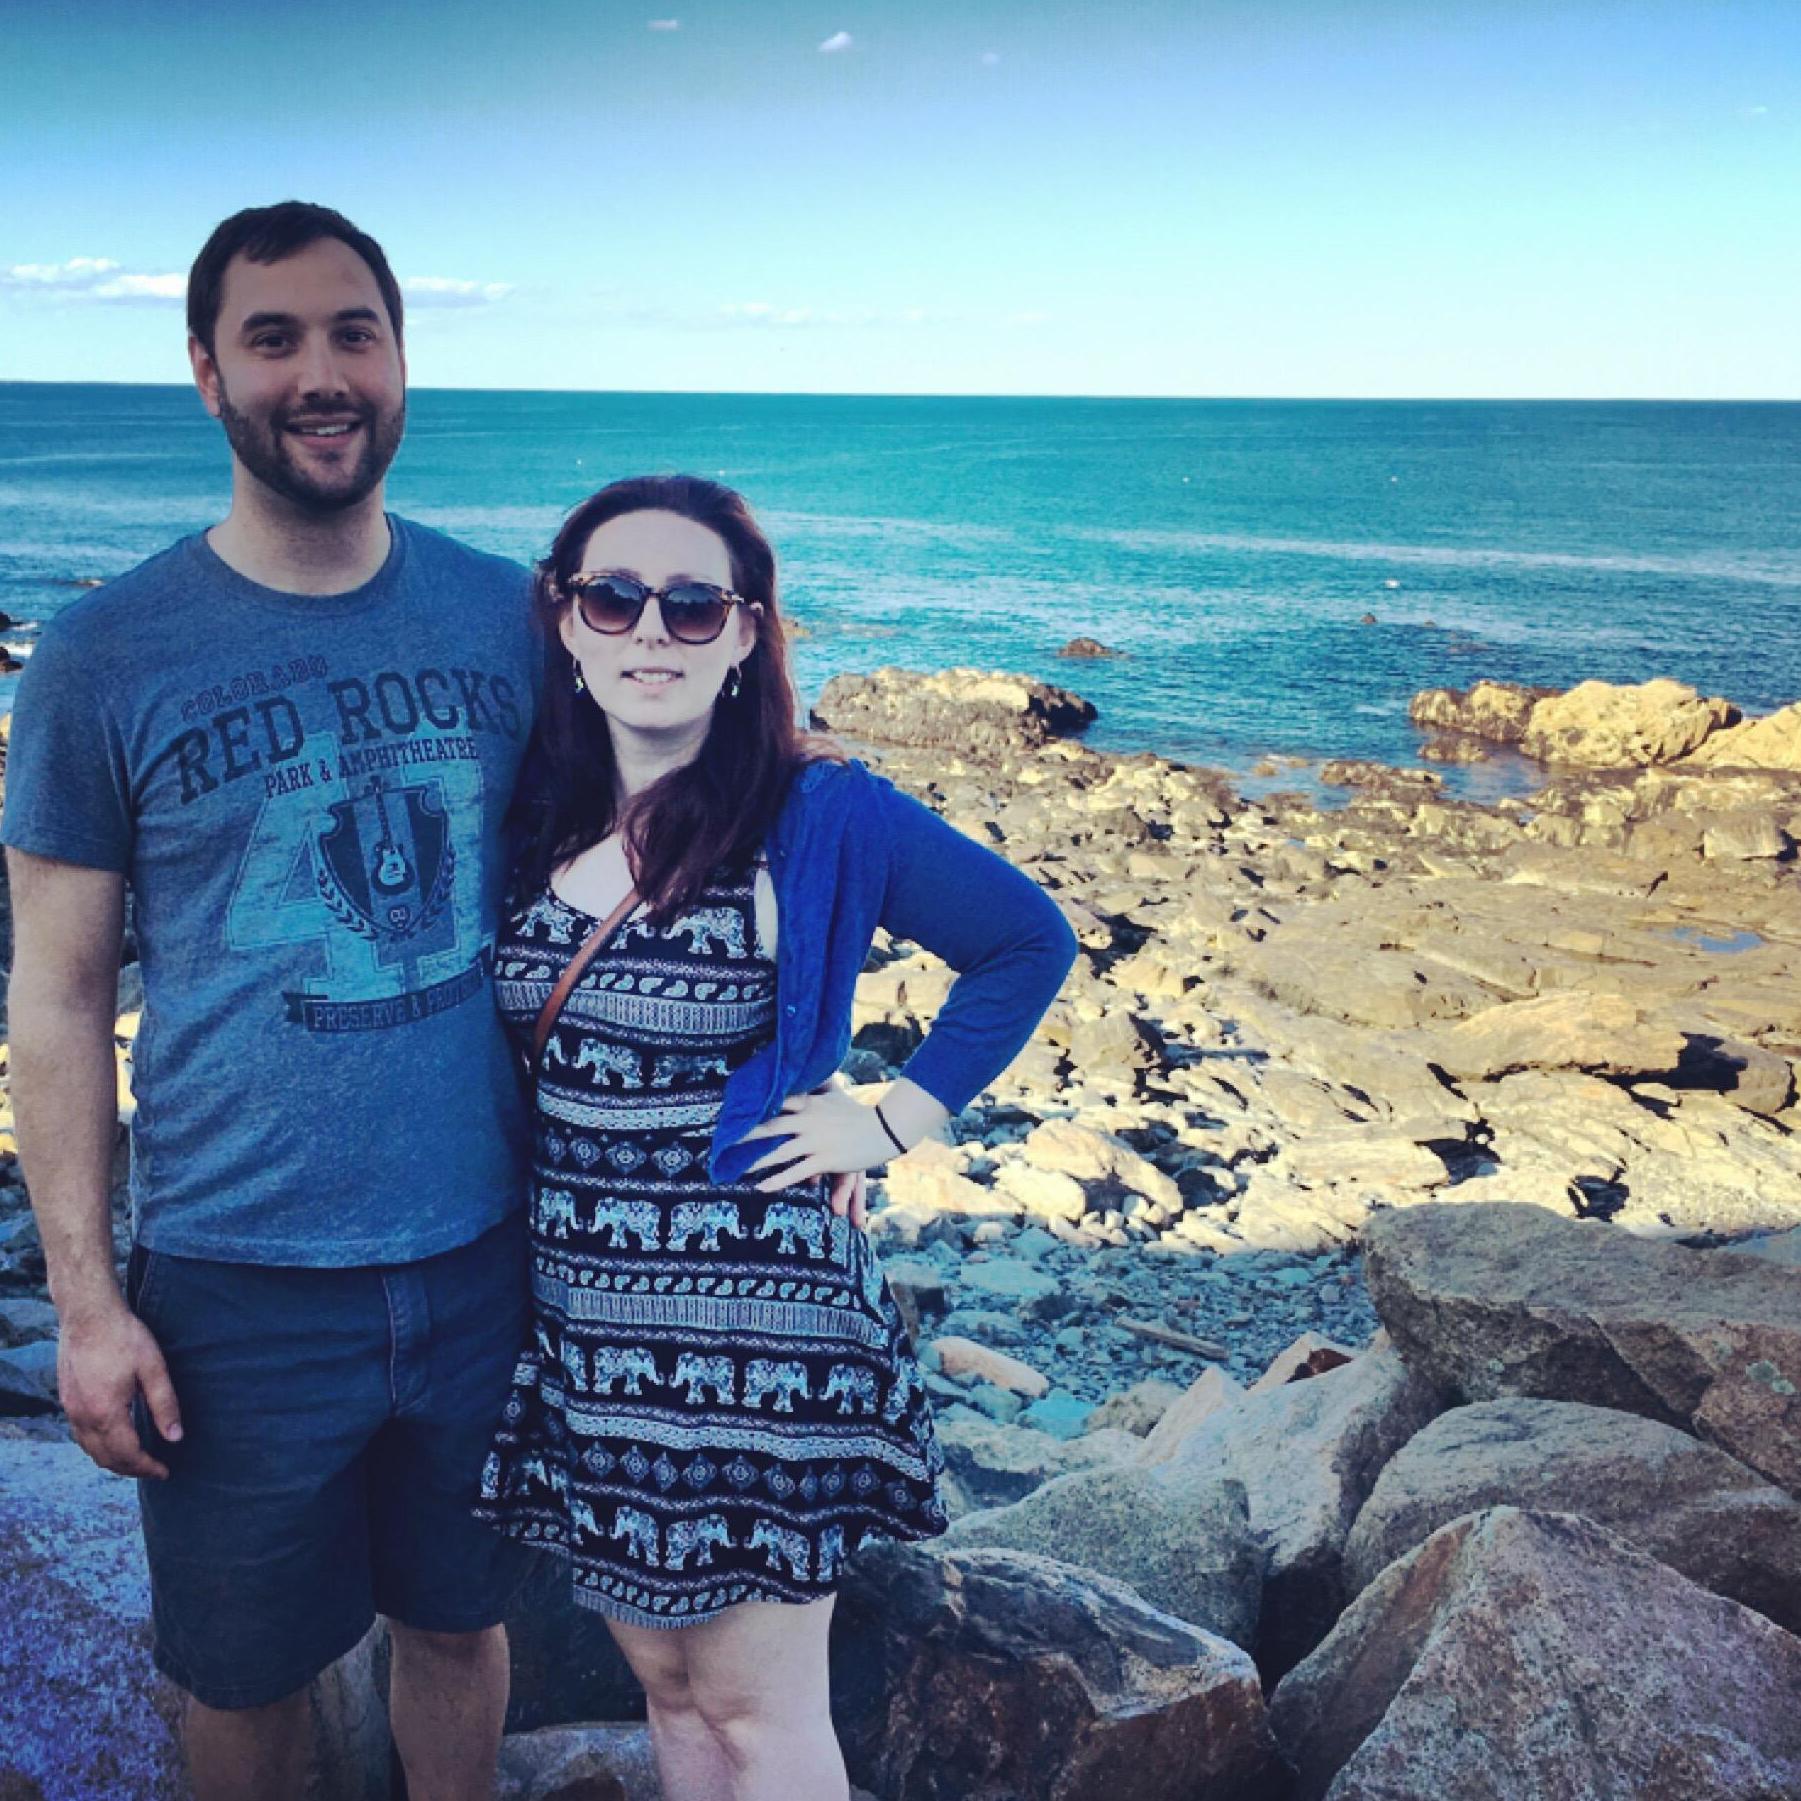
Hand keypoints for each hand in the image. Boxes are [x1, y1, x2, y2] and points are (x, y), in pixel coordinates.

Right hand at [59, 1301, 181, 1479]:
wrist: (88, 1315)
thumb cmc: (124, 1337)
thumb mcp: (153, 1368)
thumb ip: (165, 1404)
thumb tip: (176, 1437)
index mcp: (106, 1413)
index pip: (127, 1455)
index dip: (147, 1467)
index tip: (165, 1472)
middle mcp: (83, 1417)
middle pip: (106, 1458)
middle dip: (131, 1469)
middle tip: (155, 1469)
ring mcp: (71, 1410)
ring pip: (90, 1450)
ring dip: (113, 1461)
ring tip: (137, 1460)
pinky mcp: (67, 1400)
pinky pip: (81, 1436)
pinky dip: (98, 1446)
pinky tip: (113, 1440)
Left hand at [742, 1086, 897, 1218]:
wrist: (885, 1128)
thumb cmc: (858, 1113)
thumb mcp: (834, 1097)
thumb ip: (817, 1090)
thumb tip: (806, 1078)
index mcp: (810, 1103)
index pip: (777, 1102)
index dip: (754, 1106)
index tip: (733, 1110)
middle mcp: (809, 1121)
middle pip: (770, 1126)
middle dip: (745, 1134)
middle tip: (723, 1141)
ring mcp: (816, 1141)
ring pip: (779, 1152)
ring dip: (756, 1161)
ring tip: (737, 1168)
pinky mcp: (825, 1160)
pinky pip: (795, 1172)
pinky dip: (776, 1180)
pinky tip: (761, 1187)